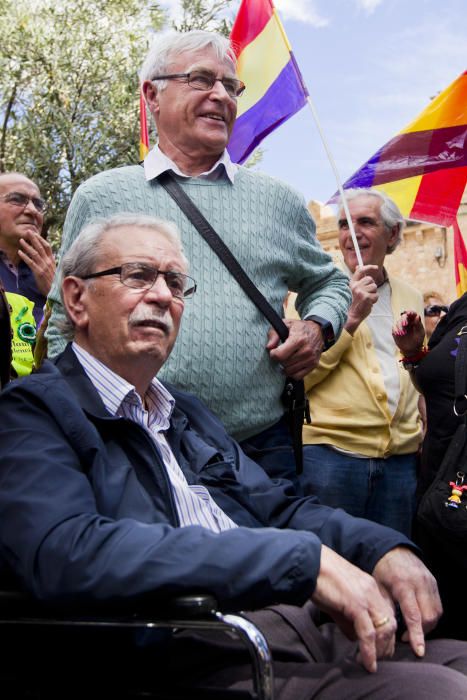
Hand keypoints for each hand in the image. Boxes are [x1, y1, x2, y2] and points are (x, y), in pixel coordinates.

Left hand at [18, 233, 55, 296]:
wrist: (57, 291)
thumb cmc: (55, 282)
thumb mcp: (55, 270)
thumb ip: (51, 263)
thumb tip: (48, 257)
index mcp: (52, 260)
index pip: (47, 247)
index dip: (41, 239)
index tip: (36, 234)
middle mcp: (48, 262)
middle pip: (40, 247)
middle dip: (34, 238)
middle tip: (28, 231)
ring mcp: (44, 266)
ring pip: (35, 253)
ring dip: (27, 246)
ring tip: (21, 240)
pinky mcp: (39, 272)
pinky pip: (31, 262)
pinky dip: (25, 257)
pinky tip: (19, 252)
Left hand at [267, 318, 323, 378]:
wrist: (318, 330)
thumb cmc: (299, 328)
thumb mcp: (286, 324)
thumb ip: (274, 334)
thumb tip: (269, 347)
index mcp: (298, 339)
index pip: (280, 355)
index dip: (273, 354)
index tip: (274, 351)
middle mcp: (306, 350)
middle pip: (284, 363)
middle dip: (279, 360)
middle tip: (281, 353)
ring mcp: (311, 359)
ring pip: (290, 371)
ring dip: (285, 367)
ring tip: (286, 358)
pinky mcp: (313, 365)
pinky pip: (298, 376)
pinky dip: (292, 373)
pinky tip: (291, 365)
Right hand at [312, 546, 396, 672]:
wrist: (308, 562)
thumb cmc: (318, 578)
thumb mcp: (337, 600)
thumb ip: (347, 619)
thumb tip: (354, 638)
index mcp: (369, 586)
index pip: (387, 614)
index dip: (385, 635)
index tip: (379, 650)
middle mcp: (372, 590)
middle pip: (390, 623)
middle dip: (386, 646)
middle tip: (378, 661)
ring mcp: (366, 596)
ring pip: (384, 629)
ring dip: (380, 651)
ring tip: (370, 664)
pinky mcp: (356, 604)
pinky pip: (368, 632)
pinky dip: (369, 651)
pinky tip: (367, 662)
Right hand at [344, 265, 378, 334]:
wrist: (350, 316)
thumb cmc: (353, 304)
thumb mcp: (353, 289)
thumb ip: (357, 279)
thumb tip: (358, 266)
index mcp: (352, 283)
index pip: (360, 271)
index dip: (369, 267)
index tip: (376, 267)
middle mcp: (355, 286)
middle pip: (370, 280)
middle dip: (371, 286)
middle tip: (366, 294)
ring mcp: (360, 291)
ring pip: (374, 287)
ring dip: (373, 294)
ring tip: (366, 300)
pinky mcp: (366, 297)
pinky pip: (376, 295)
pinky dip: (374, 300)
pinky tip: (368, 303)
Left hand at [372, 547, 441, 657]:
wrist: (392, 550)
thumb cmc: (381, 570)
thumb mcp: (378, 588)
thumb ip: (384, 608)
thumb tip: (385, 632)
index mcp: (403, 584)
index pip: (413, 615)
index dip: (416, 635)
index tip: (418, 651)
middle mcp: (419, 583)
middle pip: (429, 617)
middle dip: (421, 633)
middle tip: (405, 639)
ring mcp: (429, 582)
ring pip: (436, 613)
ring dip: (427, 626)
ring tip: (412, 631)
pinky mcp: (434, 583)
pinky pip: (437, 605)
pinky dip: (431, 616)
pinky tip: (419, 620)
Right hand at [392, 311, 424, 355]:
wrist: (412, 349)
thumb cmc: (418, 340)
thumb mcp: (420, 333)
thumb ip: (419, 324)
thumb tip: (417, 316)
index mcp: (414, 321)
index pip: (412, 314)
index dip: (410, 312)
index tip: (409, 313)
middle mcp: (407, 322)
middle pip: (404, 316)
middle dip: (404, 319)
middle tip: (405, 324)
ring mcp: (400, 326)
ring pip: (398, 322)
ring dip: (400, 326)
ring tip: (403, 333)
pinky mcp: (395, 331)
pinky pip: (394, 327)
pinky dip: (396, 330)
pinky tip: (399, 334)